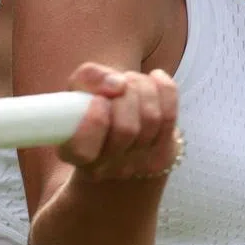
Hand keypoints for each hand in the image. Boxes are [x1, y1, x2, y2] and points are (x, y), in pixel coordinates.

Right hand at [58, 62, 182, 181]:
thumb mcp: (78, 88)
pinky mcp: (162, 157)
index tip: (99, 99)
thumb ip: (88, 78)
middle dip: (126, 94)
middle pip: (125, 129)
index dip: (94, 120)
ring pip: (151, 119)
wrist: (118, 125)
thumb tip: (118, 84)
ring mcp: (137, 165)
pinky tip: (154, 78)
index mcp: (73, 154)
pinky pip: (170, 116)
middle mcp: (105, 167)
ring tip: (132, 81)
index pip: (82, 149)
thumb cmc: (91, 104)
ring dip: (143, 88)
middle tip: (119, 83)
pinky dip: (165, 89)